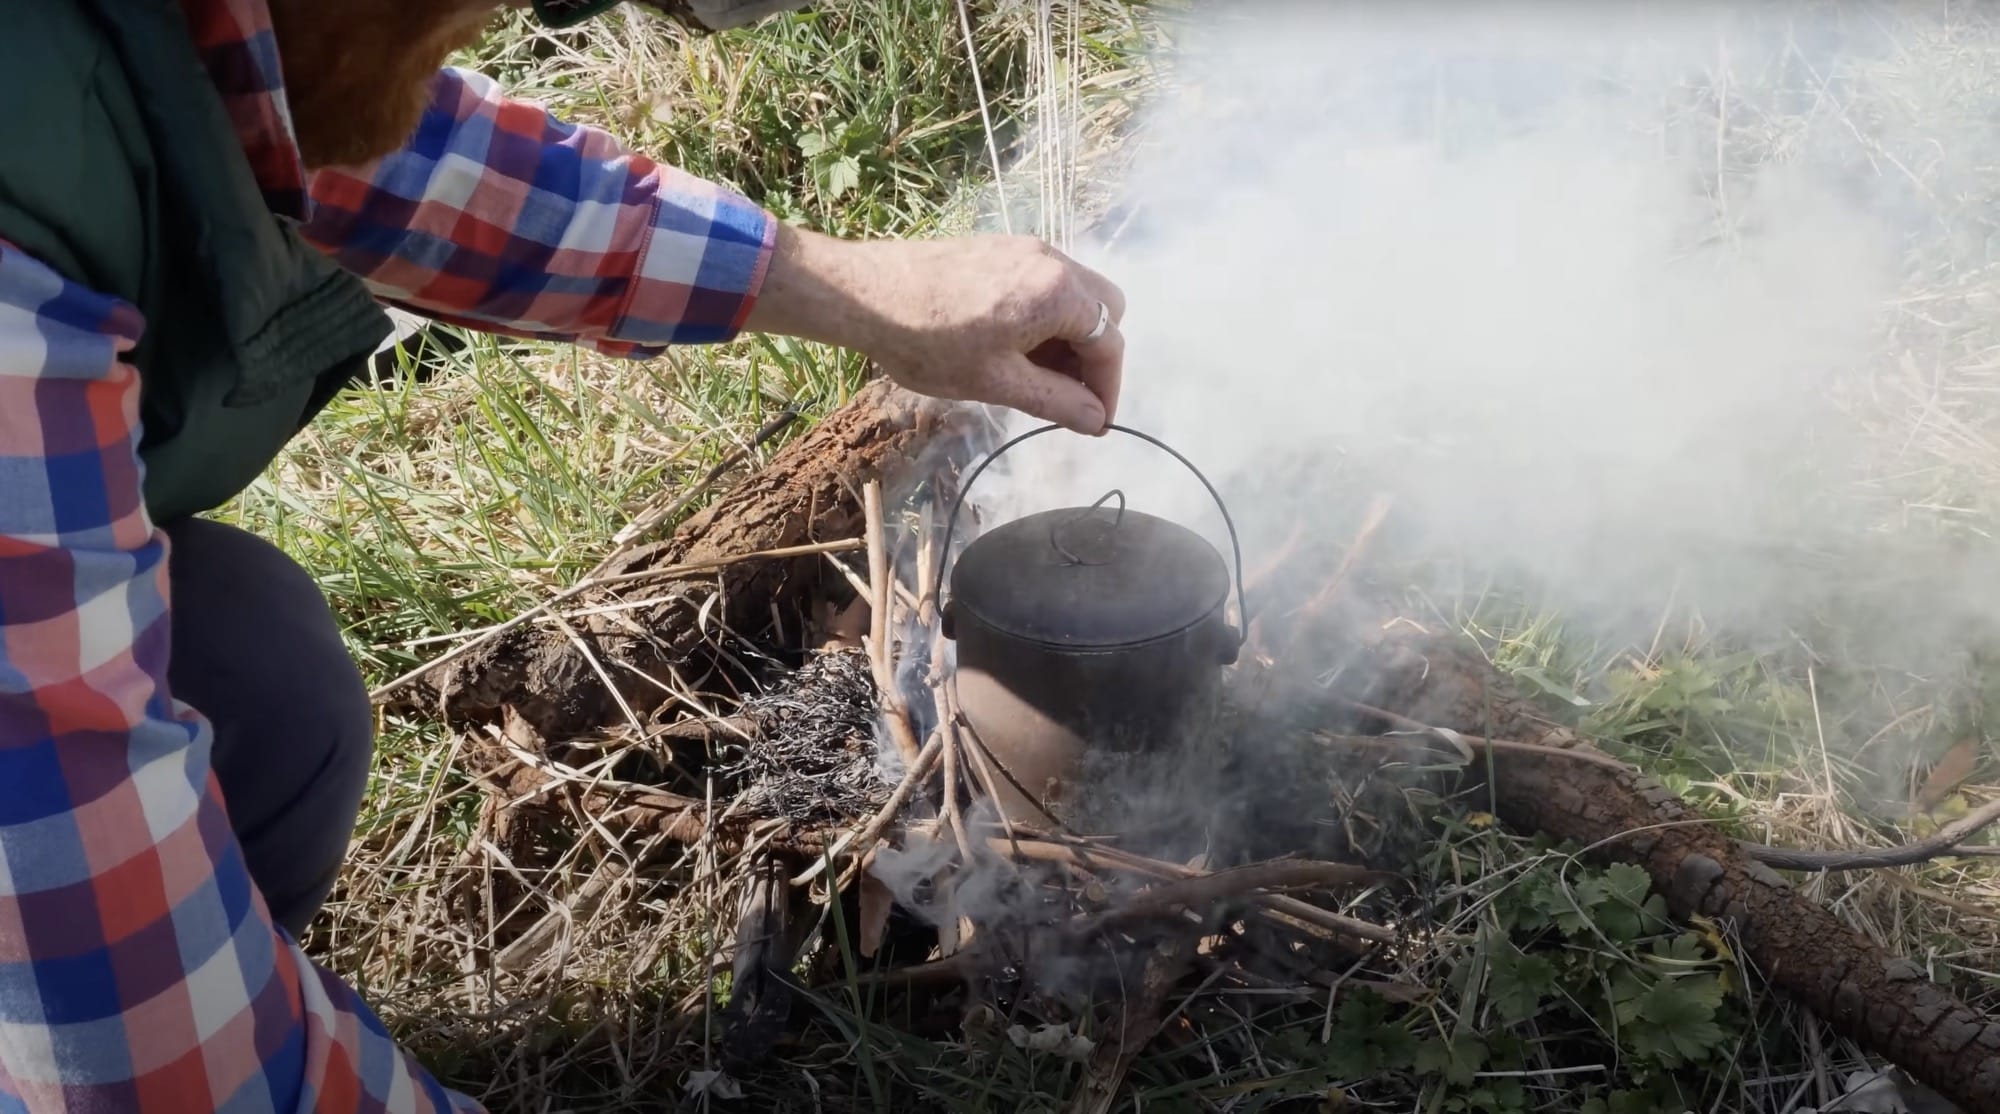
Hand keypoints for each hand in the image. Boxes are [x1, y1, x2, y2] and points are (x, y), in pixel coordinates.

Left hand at [743, 224, 1125, 433]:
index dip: (1107, 389)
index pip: (1110, 344)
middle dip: (1094, 356)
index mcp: (1059, 292)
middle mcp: (1051, 260)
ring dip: (1068, 337)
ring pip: (1075, 295)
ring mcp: (1025, 248)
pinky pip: (1044, 282)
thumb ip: (1057, 401)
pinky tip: (1011, 346)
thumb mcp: (999, 383)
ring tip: (1034, 376)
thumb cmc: (929, 343)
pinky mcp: (999, 247)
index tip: (1094, 424)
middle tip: (1066, 395)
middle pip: (1104, 310)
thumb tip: (1097, 421)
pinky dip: (1045, 317)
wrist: (864, 294)